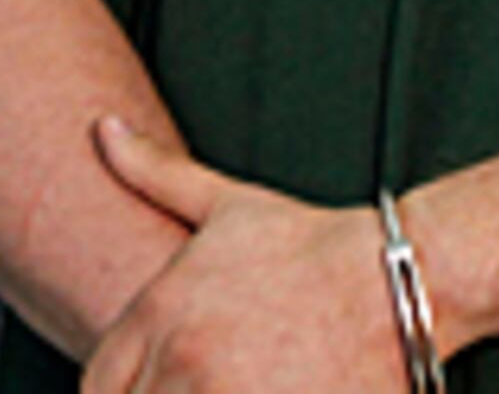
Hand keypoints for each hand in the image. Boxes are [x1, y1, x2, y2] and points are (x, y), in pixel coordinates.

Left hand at [81, 118, 409, 393]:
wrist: (401, 278)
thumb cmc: (316, 245)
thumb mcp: (228, 205)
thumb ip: (154, 172)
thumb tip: (102, 130)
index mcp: (159, 312)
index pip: (98, 386)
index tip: (162, 386)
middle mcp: (183, 361)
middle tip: (213, 383)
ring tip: (245, 385)